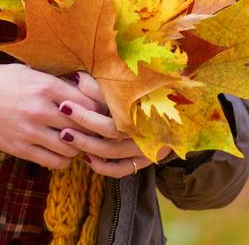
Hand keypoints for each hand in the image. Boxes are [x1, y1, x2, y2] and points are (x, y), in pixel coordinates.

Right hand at [0, 63, 106, 169]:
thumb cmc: (1, 81)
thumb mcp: (29, 72)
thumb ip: (56, 82)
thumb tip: (84, 93)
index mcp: (44, 86)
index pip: (87, 103)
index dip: (97, 110)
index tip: (97, 112)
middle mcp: (40, 110)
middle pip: (83, 127)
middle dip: (91, 131)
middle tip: (93, 131)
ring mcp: (30, 132)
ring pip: (71, 148)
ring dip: (78, 147)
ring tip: (75, 142)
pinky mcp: (21, 149)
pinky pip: (54, 162)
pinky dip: (63, 160)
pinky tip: (60, 153)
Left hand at [57, 73, 173, 177]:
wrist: (186, 114)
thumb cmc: (153, 93)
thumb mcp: (132, 85)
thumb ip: (104, 85)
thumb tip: (77, 77)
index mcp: (144, 106)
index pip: (112, 107)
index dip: (88, 106)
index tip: (66, 101)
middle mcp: (147, 128)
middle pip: (110, 130)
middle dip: (83, 123)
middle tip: (62, 113)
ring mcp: (147, 147)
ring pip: (112, 151)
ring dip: (87, 145)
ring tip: (65, 136)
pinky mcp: (146, 160)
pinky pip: (122, 169)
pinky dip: (103, 167)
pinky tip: (86, 158)